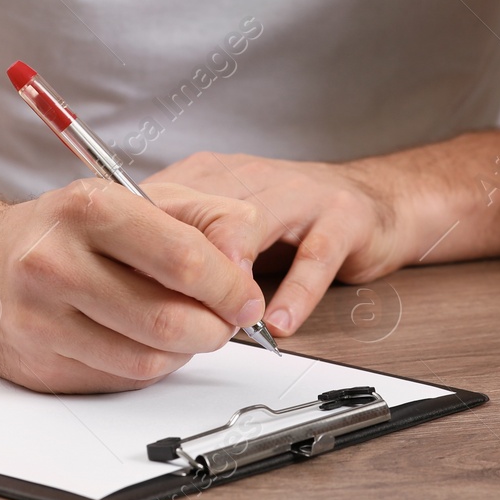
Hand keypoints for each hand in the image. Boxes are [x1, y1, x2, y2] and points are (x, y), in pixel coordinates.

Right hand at [0, 179, 267, 392]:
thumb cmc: (67, 229)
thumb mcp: (137, 196)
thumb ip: (208, 218)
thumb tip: (245, 269)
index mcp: (89, 208)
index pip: (182, 259)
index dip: (230, 287)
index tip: (247, 298)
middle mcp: (56, 262)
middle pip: (168, 320)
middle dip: (215, 327)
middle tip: (225, 321)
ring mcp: (41, 319)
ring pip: (148, 359)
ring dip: (185, 352)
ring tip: (186, 328)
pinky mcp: (38, 365)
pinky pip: (121, 380)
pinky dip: (148, 366)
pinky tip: (142, 340)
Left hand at [146, 152, 409, 337]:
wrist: (378, 198)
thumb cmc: (290, 220)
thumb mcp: (226, 223)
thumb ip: (182, 247)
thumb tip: (121, 289)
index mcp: (211, 176)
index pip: (159, 204)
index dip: (138, 251)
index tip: (123, 294)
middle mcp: (249, 177)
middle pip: (198, 213)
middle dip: (177, 266)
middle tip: (163, 313)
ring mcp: (298, 193)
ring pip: (250, 225)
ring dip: (229, 278)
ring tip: (218, 320)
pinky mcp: (342, 217)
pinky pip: (314, 256)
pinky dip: (295, 293)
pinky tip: (278, 323)